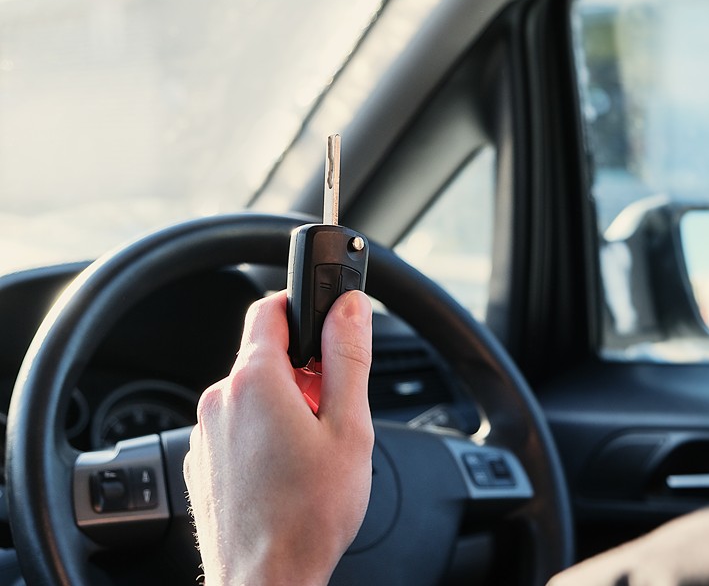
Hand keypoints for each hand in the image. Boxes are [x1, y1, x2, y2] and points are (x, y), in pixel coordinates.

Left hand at [183, 290, 373, 585]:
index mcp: (255, 381)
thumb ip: (348, 356)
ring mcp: (205, 434)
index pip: (270, 308)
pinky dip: (262, 435)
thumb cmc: (309, 514)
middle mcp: (220, 401)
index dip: (303, 307)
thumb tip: (349, 307)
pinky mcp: (202, 462)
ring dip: (283, 406)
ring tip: (310, 452)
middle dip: (302, 372)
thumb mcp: (349, 426)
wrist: (267, 581)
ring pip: (252, 396)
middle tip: (332, 412)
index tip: (325, 323)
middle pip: (265, 357)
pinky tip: (285, 472)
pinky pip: (236, 428)